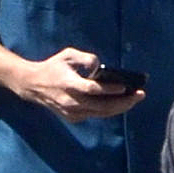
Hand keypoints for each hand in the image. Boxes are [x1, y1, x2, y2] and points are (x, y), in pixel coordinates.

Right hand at [11, 46, 141, 121]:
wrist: (33, 85)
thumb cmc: (53, 66)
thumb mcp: (68, 54)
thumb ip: (86, 58)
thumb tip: (100, 67)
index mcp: (69, 84)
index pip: (92, 90)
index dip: (109, 90)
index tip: (124, 87)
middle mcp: (71, 101)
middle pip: (102, 106)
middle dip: (124, 102)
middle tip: (140, 94)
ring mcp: (72, 112)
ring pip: (101, 114)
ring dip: (119, 108)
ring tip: (134, 100)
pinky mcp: (72, 117)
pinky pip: (95, 115)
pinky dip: (108, 110)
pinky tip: (120, 103)